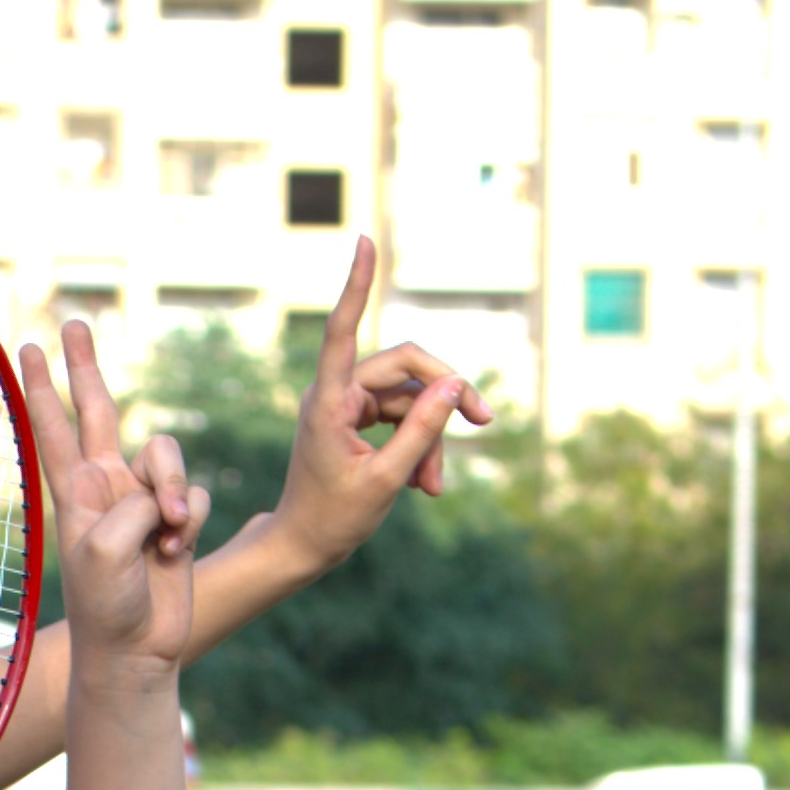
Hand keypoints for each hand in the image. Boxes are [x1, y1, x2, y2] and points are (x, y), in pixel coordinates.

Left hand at [26, 318, 203, 683]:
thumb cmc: (106, 604)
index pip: (54, 427)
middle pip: (100, 409)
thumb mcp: (104, 548)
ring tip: (169, 533)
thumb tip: (165, 495)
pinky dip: (192, 520)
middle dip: (86, 366)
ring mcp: (142, 501)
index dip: (42, 387)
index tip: (27, 348)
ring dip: (174, 488)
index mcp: (75, 490)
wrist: (136, 650)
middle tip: (75, 322)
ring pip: (167, 456)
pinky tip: (178, 552)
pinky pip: (196, 495)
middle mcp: (106, 486)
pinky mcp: (178, 519)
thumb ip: (133, 504)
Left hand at [267, 236, 488, 562]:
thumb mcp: (386, 480)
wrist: (303, 547)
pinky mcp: (358, 417)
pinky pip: (403, 415)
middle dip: (445, 398)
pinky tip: (422, 484)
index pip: (343, 330)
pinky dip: (419, 446)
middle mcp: (335, 392)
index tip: (365, 241)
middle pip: (407, 366)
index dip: (357, 286)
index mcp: (327, 401)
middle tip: (485, 422)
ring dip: (432, 438)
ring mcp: (347, 403)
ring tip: (434, 488)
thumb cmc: (333, 519)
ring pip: (411, 398)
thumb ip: (422, 431)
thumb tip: (456, 385)